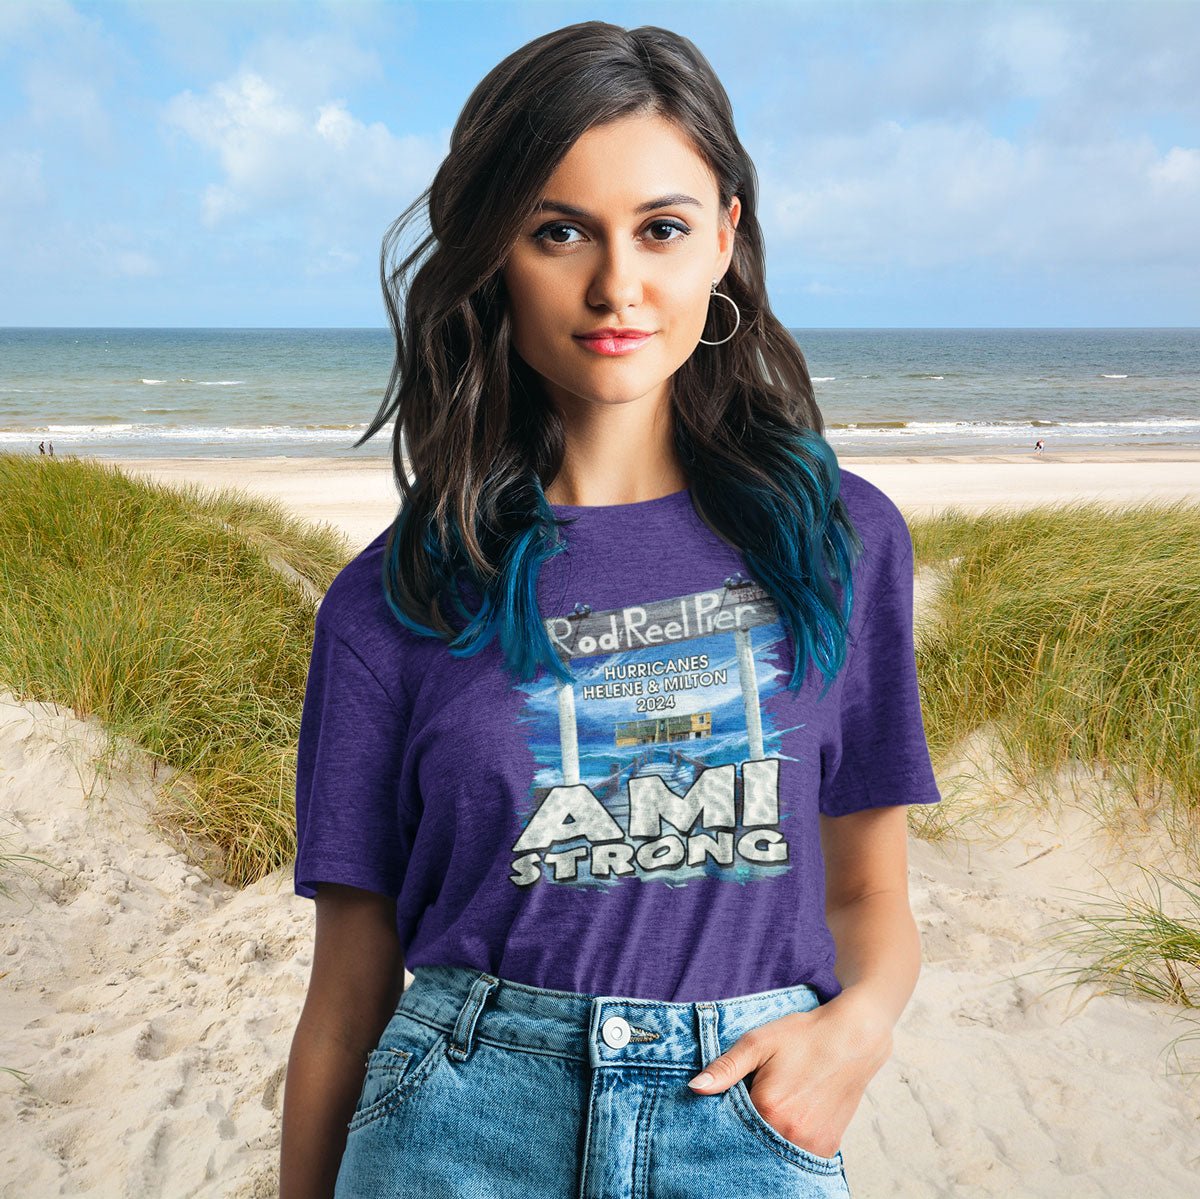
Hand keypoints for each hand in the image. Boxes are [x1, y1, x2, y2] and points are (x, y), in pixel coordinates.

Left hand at [685, 988, 893, 1157]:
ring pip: (774, 1150)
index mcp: (768, 1109)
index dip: (725, 1113)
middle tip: (758, 1096)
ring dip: (767, 1135)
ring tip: (778, 1103)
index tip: (733, 1098)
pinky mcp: (827, 1149)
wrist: (853, 1039)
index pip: (729, 1125)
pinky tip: (793, 1115)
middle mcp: (790, 1135)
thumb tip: (695, 1087)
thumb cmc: (804, 1036)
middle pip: (752, 1141)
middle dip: (746, 1127)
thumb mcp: (759, 1042)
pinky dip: (788, 1141)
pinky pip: (797, 1154)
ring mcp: (811, 1146)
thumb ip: (726, 1067)